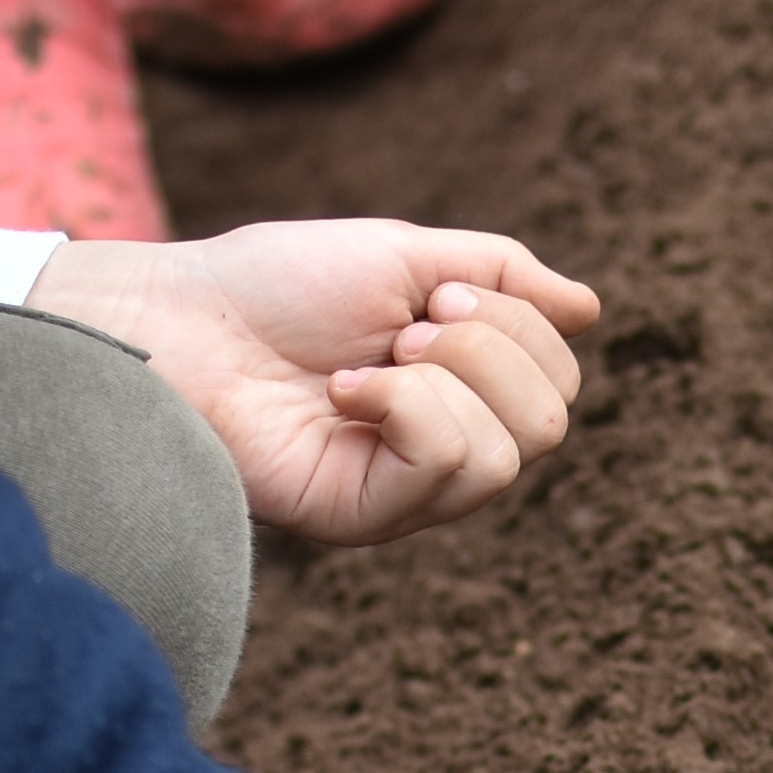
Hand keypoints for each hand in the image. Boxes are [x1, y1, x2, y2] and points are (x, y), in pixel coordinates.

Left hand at [31, 221, 596, 542]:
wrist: (180, 321)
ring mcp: (407, 492)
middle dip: (488, 350)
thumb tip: (592, 309)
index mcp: (462, 392)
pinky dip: (404, 407)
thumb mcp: (409, 255)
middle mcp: (445, 449)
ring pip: (509, 455)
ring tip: (369, 362)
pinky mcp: (367, 517)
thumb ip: (503, 277)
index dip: (516, 326)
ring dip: (445, 380)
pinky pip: (447, 466)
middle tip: (405, 330)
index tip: (436, 296)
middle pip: (552, 424)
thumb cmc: (275, 288)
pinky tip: (341, 392)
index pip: (559, 382)